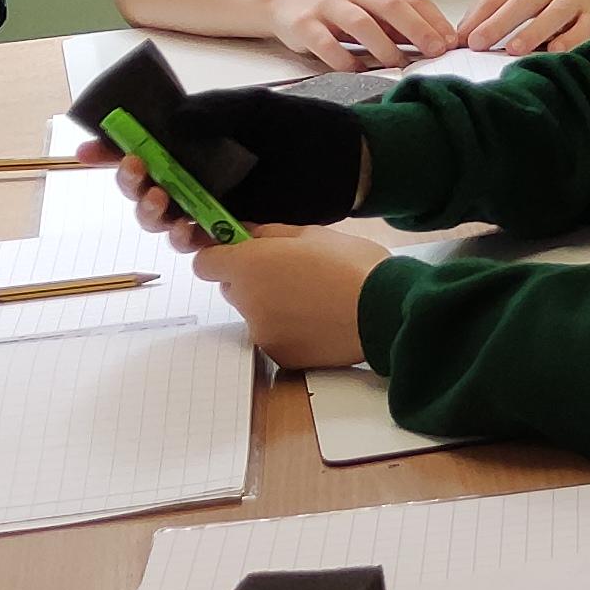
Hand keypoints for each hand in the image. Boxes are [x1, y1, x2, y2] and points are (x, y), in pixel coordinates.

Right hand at [80, 85, 366, 238]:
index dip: (110, 148)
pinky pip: (196, 238)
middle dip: (131, 182)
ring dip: (151, 212)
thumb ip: (211, 114)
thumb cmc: (297, 128)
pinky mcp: (230, 225)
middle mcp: (194, 170)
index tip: (89, 150)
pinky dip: (184, 237)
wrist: (341, 160)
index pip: (142, 142)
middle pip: (144, 183)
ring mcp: (210, 200)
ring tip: (161, 200)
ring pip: (163, 215)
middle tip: (138, 173)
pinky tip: (187, 228)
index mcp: (192, 138)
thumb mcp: (252, 110)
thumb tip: (169, 122)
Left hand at [189, 225, 388, 369]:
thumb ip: (270, 235)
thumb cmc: (353, 266)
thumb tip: (249, 236)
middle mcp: (247, 301)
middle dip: (251, 280)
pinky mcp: (279, 356)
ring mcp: (262, 333)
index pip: (204, 263)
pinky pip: (274, 337)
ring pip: (254, 314)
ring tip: (313, 300)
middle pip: (231, 288)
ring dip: (272, 306)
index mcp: (249, 265)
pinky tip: (319, 322)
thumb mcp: (312, 234)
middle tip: (290, 274)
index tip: (239, 253)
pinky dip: (289, 330)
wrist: (385, 311)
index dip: (221, 256)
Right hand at [264, 0, 453, 64]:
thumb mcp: (372, 7)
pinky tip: (358, 72)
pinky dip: (344, 60)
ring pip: (360, 23)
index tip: (451, 41)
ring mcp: (328, 6)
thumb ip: (401, 23)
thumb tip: (439, 44)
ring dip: (383, 46)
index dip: (434, 20)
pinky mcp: (304, 25)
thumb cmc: (339, 7)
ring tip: (399, 65)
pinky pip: (326, 44)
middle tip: (435, 51)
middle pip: (390, 6)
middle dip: (417, 29)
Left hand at [463, 0, 589, 52]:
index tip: (463, 37)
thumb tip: (460, 36)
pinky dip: (572, 39)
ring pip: (555, 13)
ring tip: (514, 49)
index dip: (480, 16)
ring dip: (534, 31)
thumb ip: (488, 8)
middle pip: (524, 1)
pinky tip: (556, 52)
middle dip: (500, 23)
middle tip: (479, 43)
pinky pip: (585, 27)